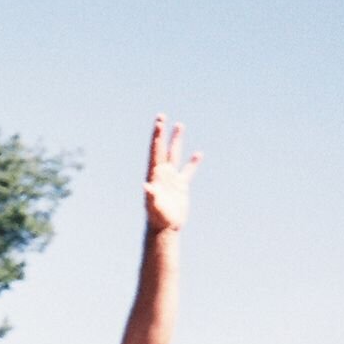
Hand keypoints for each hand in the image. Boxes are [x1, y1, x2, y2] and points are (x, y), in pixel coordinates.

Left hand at [144, 115, 202, 232]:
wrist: (165, 227)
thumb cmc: (157, 218)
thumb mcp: (153, 206)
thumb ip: (150, 195)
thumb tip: (146, 186)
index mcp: (154, 174)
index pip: (155, 152)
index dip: (156, 138)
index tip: (158, 124)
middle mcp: (162, 173)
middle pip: (162, 148)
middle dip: (162, 133)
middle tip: (161, 116)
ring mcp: (172, 178)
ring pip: (175, 154)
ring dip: (177, 140)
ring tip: (180, 125)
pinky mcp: (181, 185)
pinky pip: (188, 170)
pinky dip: (193, 162)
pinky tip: (198, 153)